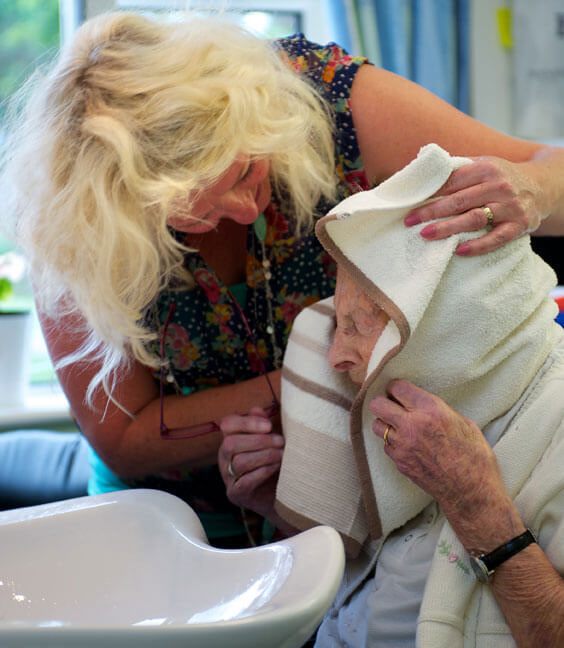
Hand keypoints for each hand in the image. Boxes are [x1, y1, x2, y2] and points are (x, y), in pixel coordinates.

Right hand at [218, 406, 283, 517]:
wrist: (280, 493)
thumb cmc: (274, 461)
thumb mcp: (270, 440)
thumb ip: (262, 425)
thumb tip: (257, 410)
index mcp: (230, 439)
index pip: (227, 424)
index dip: (247, 422)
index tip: (269, 426)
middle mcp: (224, 458)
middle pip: (230, 443)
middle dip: (259, 441)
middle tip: (281, 442)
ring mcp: (227, 477)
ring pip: (239, 462)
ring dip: (264, 456)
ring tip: (282, 455)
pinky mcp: (235, 494)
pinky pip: (245, 481)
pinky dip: (263, 471)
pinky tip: (276, 467)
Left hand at [369, 379, 523, 551]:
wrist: (471, 492)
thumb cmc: (475, 457)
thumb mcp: (464, 423)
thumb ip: (439, 410)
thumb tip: (423, 404)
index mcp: (431, 410)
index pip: (397, 387)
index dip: (396, 387)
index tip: (399, 391)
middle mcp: (412, 425)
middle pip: (378, 404)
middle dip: (383, 402)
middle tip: (392, 405)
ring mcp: (402, 446)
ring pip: (376, 425)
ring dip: (385, 423)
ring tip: (398, 425)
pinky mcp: (399, 462)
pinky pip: (386, 445)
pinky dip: (392, 443)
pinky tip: (406, 444)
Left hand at [404, 156, 545, 255]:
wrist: (542, 186)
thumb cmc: (501, 178)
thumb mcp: (483, 165)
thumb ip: (458, 170)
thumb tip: (423, 177)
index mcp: (485, 168)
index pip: (451, 181)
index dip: (429, 193)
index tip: (409, 203)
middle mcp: (498, 186)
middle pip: (458, 201)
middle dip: (431, 212)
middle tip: (410, 221)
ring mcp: (509, 207)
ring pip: (473, 219)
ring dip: (447, 228)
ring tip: (426, 234)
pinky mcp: (519, 225)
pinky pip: (496, 238)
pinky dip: (477, 246)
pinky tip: (459, 251)